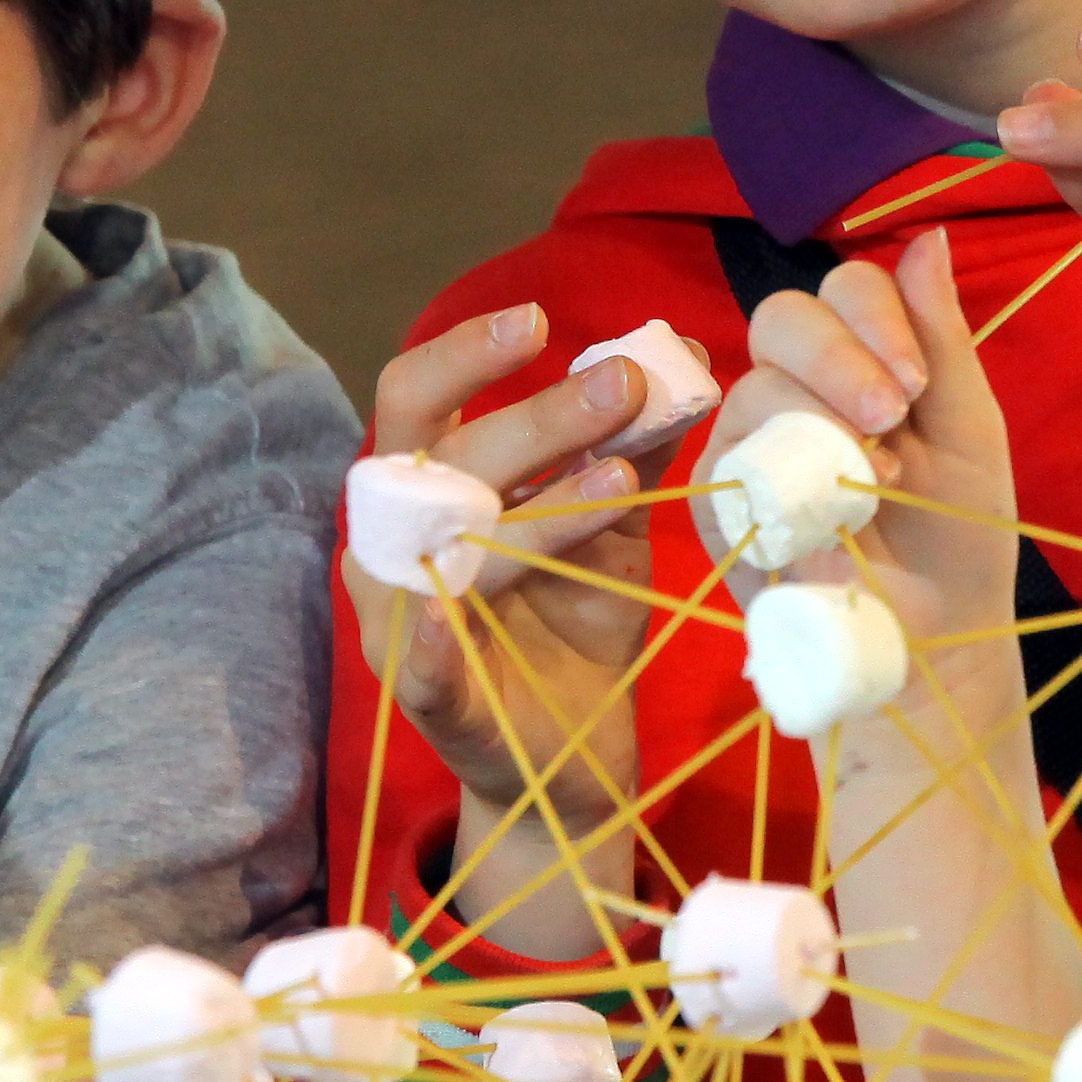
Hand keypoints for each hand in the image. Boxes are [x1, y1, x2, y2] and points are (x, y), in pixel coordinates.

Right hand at [347, 304, 662, 848]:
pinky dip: (426, 641)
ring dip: (534, 510)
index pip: (420, 396)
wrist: (574, 762)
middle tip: (624, 385)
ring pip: (454, 551)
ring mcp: (404, 621)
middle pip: (444, 459)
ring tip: (621, 480)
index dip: (465, 351)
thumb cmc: (577, 626)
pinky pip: (417, 666)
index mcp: (433, 489)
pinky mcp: (428, 698)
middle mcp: (403, 543)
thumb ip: (632, 448)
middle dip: (536, 418)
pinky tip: (444, 618)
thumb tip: (678, 355)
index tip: (539, 320)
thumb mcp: (615, 528)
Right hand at [713, 231, 1021, 737]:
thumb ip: (941, 338)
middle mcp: (796, 387)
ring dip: (823, 424)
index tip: (916, 383)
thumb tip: (927, 233)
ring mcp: (750, 440)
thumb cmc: (957, 530)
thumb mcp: (967, 426)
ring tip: (877, 483)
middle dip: (839, 355)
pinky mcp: (719, 500)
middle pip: (782, 316)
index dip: (875, 317)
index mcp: (859, 358)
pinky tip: (833, 515)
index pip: (843, 288)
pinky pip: (729, 458)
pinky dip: (787, 478)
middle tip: (890, 414)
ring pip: (756, 382)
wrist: (939, 635)